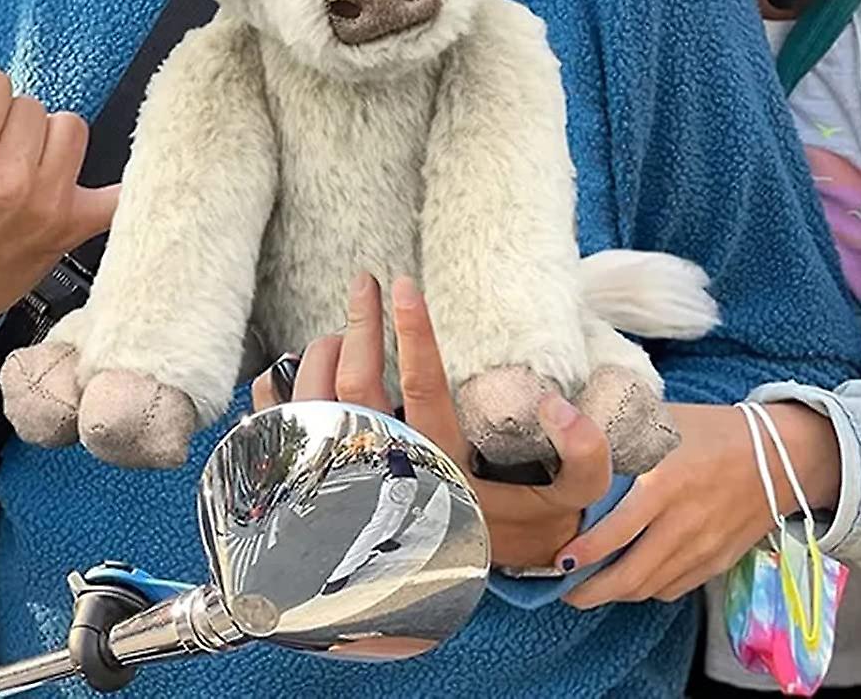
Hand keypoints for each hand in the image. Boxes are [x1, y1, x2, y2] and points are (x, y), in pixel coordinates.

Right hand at [0, 62, 118, 333]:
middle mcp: (13, 176)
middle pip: (35, 105)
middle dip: (9, 125)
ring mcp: (48, 204)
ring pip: (73, 130)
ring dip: (49, 146)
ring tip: (15, 174)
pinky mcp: (72, 229)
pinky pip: (122, 194)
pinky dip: (127, 187)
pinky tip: (124, 176)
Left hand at [252, 273, 612, 569]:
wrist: (471, 580)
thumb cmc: (521, 523)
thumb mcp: (570, 495)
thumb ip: (584, 452)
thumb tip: (558, 403)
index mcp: (443, 467)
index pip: (423, 389)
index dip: (414, 333)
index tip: (405, 285)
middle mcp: (389, 473)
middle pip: (358, 384)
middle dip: (361, 322)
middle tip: (367, 280)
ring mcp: (346, 481)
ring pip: (316, 400)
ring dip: (323, 350)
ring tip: (343, 327)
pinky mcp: (319, 487)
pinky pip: (280, 432)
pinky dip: (276, 393)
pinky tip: (285, 369)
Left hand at [558, 401, 840, 606]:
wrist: (780, 457)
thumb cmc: (712, 430)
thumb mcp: (665, 422)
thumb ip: (624, 434)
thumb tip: (569, 430)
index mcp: (667, 481)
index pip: (619, 529)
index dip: (586, 551)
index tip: (557, 558)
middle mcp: (685, 522)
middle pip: (632, 574)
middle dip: (591, 590)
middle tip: (561, 588)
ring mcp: (704, 548)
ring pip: (650, 587)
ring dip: (615, 593)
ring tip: (585, 589)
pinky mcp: (717, 563)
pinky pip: (674, 588)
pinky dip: (647, 590)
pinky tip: (629, 581)